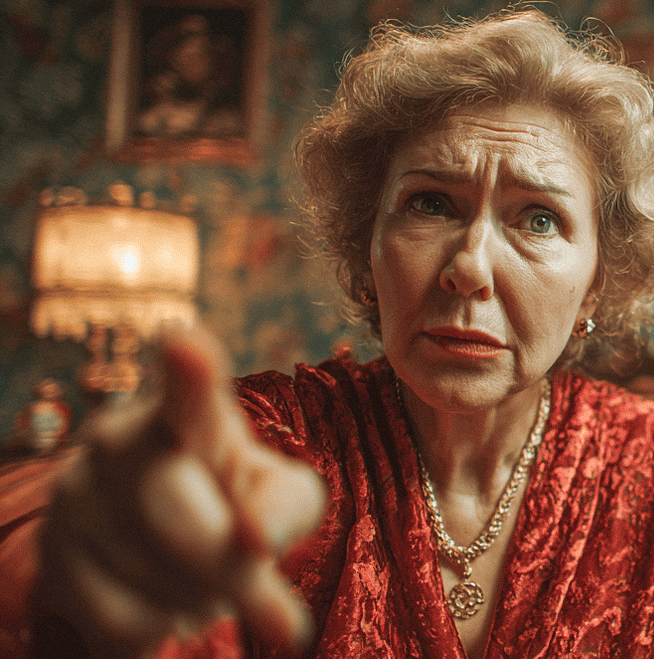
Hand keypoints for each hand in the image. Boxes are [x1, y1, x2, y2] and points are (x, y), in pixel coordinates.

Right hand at [33, 327, 326, 657]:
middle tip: (282, 618)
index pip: (186, 389)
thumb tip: (257, 542)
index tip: (185, 343)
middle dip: (227, 568)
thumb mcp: (281, 498)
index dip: (187, 370)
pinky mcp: (50, 551)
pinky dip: (162, 627)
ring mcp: (75, 492)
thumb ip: (286, 508)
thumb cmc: (236, 504)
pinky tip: (165, 601)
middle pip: (173, 509)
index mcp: (189, 411)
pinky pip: (123, 617)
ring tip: (206, 580)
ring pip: (153, 573)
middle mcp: (118, 437)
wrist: (163, 552)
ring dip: (201, 599)